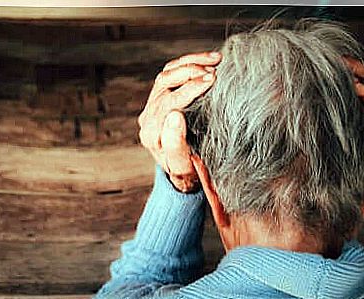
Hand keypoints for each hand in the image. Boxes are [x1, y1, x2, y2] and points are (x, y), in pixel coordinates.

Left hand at [138, 51, 221, 191]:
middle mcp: (148, 116)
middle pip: (164, 84)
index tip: (212, 80)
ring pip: (167, 74)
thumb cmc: (187, 170)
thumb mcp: (183, 164)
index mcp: (150, 133)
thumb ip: (175, 143)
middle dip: (190, 73)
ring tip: (215, 61)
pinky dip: (188, 63)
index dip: (190, 89)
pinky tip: (208, 60)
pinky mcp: (161, 96)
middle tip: (215, 72)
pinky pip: (171, 72)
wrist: (185, 172)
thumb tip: (175, 115)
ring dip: (190, 63)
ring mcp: (153, 104)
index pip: (168, 103)